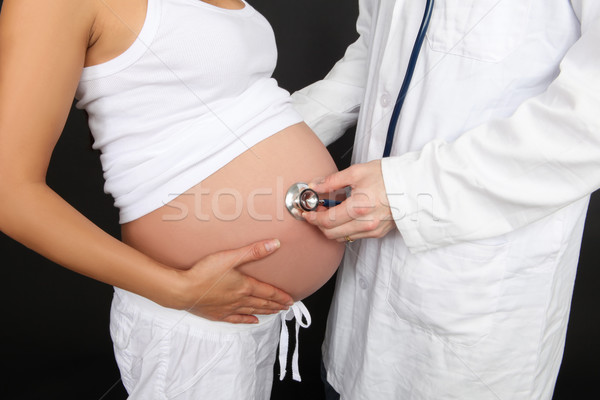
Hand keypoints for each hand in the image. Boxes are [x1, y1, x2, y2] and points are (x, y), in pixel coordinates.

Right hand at [172, 239, 293, 323]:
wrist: (183, 290)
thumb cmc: (204, 272)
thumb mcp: (231, 257)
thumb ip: (254, 251)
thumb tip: (275, 244)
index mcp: (245, 286)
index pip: (268, 292)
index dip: (281, 296)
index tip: (291, 299)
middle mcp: (240, 300)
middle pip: (263, 303)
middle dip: (276, 305)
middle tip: (287, 307)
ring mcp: (229, 309)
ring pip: (252, 311)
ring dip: (265, 312)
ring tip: (275, 312)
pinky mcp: (218, 314)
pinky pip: (237, 319)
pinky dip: (247, 320)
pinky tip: (253, 321)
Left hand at [303, 160, 395, 241]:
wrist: (412, 185)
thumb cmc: (388, 176)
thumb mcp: (357, 172)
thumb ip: (332, 181)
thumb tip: (315, 186)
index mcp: (359, 207)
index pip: (327, 220)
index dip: (313, 218)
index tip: (306, 212)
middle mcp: (366, 223)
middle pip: (331, 233)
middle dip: (319, 224)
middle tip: (316, 212)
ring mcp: (372, 230)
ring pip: (342, 237)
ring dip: (331, 228)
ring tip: (330, 212)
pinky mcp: (378, 233)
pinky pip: (354, 236)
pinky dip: (344, 229)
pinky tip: (344, 216)